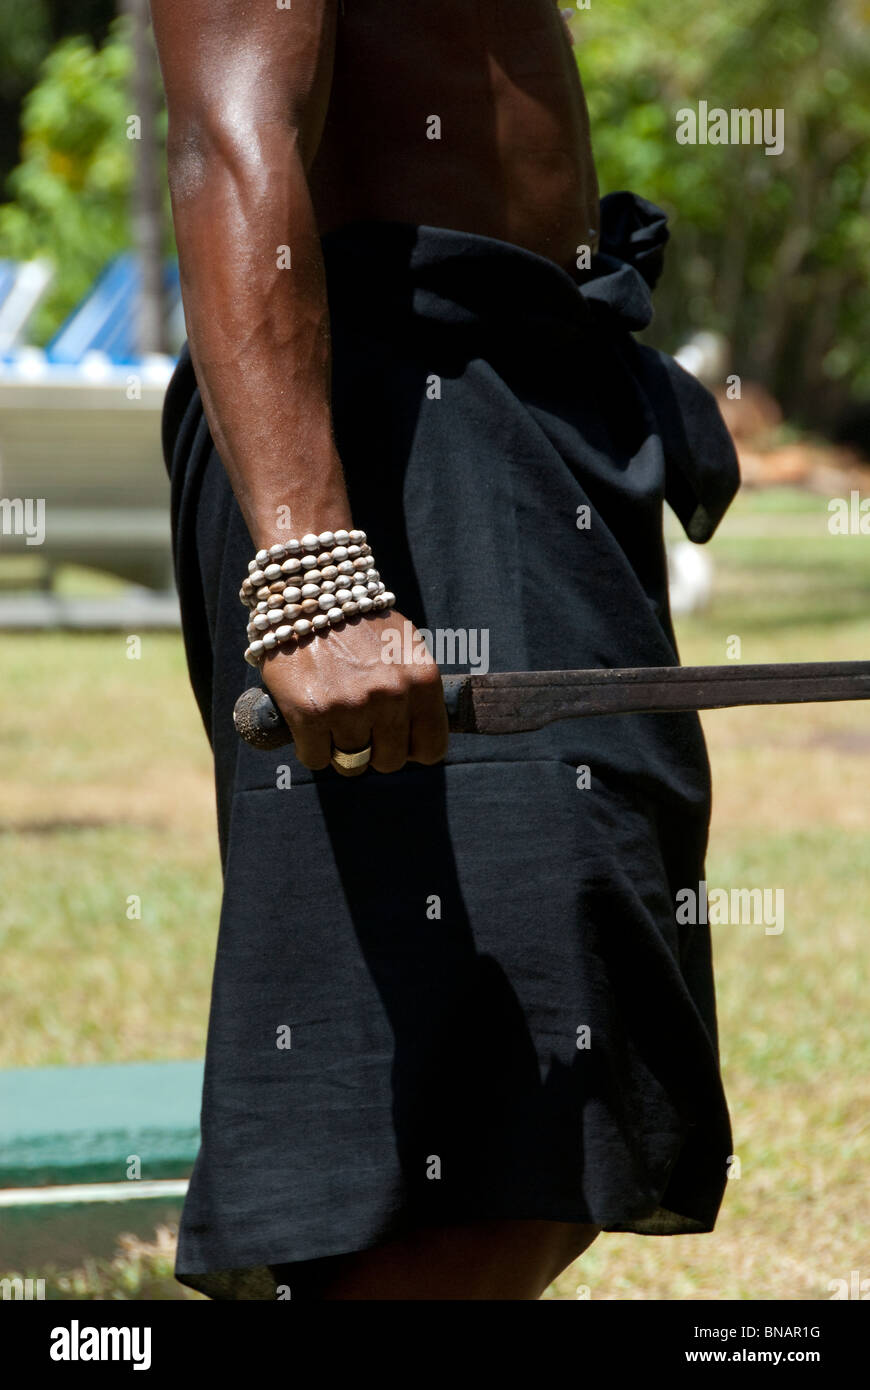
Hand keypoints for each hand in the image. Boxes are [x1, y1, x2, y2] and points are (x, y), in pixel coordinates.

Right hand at [260, 610, 448, 773]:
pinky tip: (309, 722)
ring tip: (332, 718)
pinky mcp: (311, 712)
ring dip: (340, 748)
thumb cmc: (357, 621)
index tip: (396, 740)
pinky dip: (309, 747)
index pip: (432, 749)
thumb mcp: (404, 646)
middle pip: (389, 762)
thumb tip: (421, 736)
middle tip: (358, 726)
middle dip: (373, 750)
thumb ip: (417, 689)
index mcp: (422, 680)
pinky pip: (315, 758)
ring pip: (351, 764)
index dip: (411, 750)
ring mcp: (351, 705)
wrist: (308, 588)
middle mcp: (391, 695)